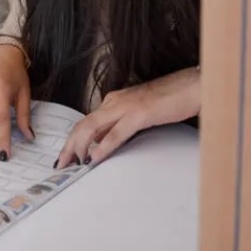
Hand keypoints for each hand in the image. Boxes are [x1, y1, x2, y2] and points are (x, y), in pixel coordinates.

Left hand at [57, 67, 200, 167]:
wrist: (191, 86)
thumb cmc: (169, 101)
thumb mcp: (138, 114)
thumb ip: (119, 125)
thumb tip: (101, 142)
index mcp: (112, 101)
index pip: (85, 122)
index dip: (72, 140)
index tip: (65, 156)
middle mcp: (113, 102)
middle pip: (82, 125)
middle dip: (68, 146)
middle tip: (60, 164)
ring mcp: (125, 107)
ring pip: (91, 127)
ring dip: (78, 147)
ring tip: (72, 163)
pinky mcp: (140, 114)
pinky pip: (115, 133)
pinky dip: (102, 147)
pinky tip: (94, 158)